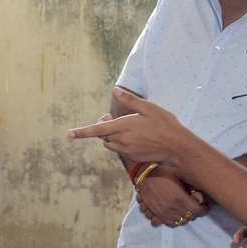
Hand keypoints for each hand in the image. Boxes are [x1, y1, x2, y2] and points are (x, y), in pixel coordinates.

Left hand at [69, 87, 192, 163]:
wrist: (177, 147)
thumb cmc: (165, 124)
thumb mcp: (148, 108)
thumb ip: (130, 100)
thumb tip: (115, 90)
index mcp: (124, 127)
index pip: (97, 130)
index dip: (82, 132)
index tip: (69, 134)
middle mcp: (122, 140)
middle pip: (103, 135)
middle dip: (102, 126)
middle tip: (108, 117)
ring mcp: (127, 150)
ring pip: (110, 143)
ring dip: (110, 135)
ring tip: (123, 126)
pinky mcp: (133, 157)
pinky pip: (120, 149)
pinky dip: (120, 142)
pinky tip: (134, 136)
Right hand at [136, 167, 208, 226]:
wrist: (144, 177)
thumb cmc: (163, 173)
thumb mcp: (179, 173)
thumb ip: (192, 180)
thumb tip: (205, 185)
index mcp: (180, 197)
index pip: (198, 211)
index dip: (204, 210)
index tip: (206, 207)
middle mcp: (173, 207)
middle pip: (190, 217)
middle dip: (196, 213)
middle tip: (196, 207)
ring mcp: (164, 212)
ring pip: (181, 221)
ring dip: (186, 217)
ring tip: (187, 211)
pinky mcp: (158, 214)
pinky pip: (170, 224)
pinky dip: (176, 221)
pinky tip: (177, 215)